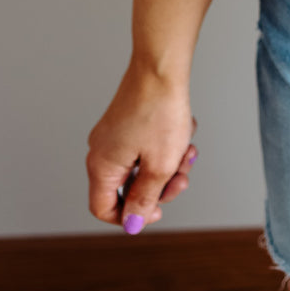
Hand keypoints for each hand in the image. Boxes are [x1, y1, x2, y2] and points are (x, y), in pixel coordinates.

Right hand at [86, 63, 198, 233]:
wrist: (162, 66)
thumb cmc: (160, 112)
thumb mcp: (159, 166)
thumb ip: (144, 200)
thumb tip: (132, 224)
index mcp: (102, 166)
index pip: (104, 208)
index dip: (130, 217)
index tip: (157, 209)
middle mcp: (101, 150)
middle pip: (129, 187)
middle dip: (160, 185)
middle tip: (182, 177)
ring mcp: (114, 134)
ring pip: (143, 164)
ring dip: (169, 163)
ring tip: (188, 150)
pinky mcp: (128, 121)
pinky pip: (146, 145)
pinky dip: (166, 145)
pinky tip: (184, 132)